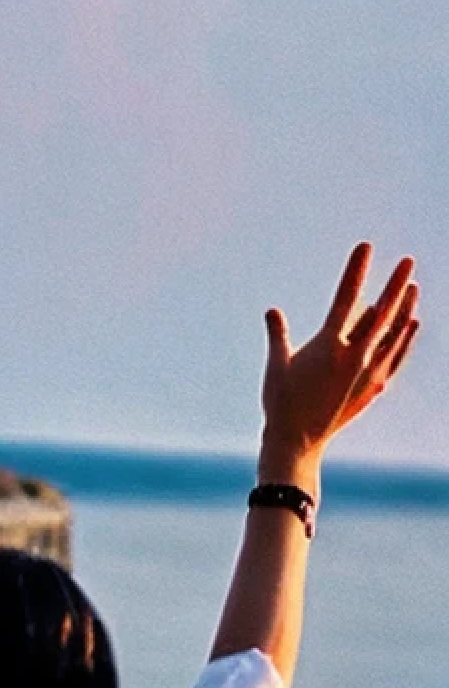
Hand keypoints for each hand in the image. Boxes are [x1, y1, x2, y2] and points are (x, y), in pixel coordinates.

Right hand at [260, 242, 419, 480]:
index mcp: (329, 346)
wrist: (298, 440)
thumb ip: (278, 335)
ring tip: (413, 287)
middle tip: (408, 261)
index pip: (346, 298)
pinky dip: (404, 339)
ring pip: (393, 334)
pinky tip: (411, 325)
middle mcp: (354, 357)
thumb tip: (272, 311)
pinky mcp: (372, 387)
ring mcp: (367, 373)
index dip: (356, 270)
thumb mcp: (277, 364)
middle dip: (395, 284)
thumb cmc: (281, 402)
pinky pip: (395, 357)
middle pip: (381, 313)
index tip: (366, 247)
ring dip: (404, 309)